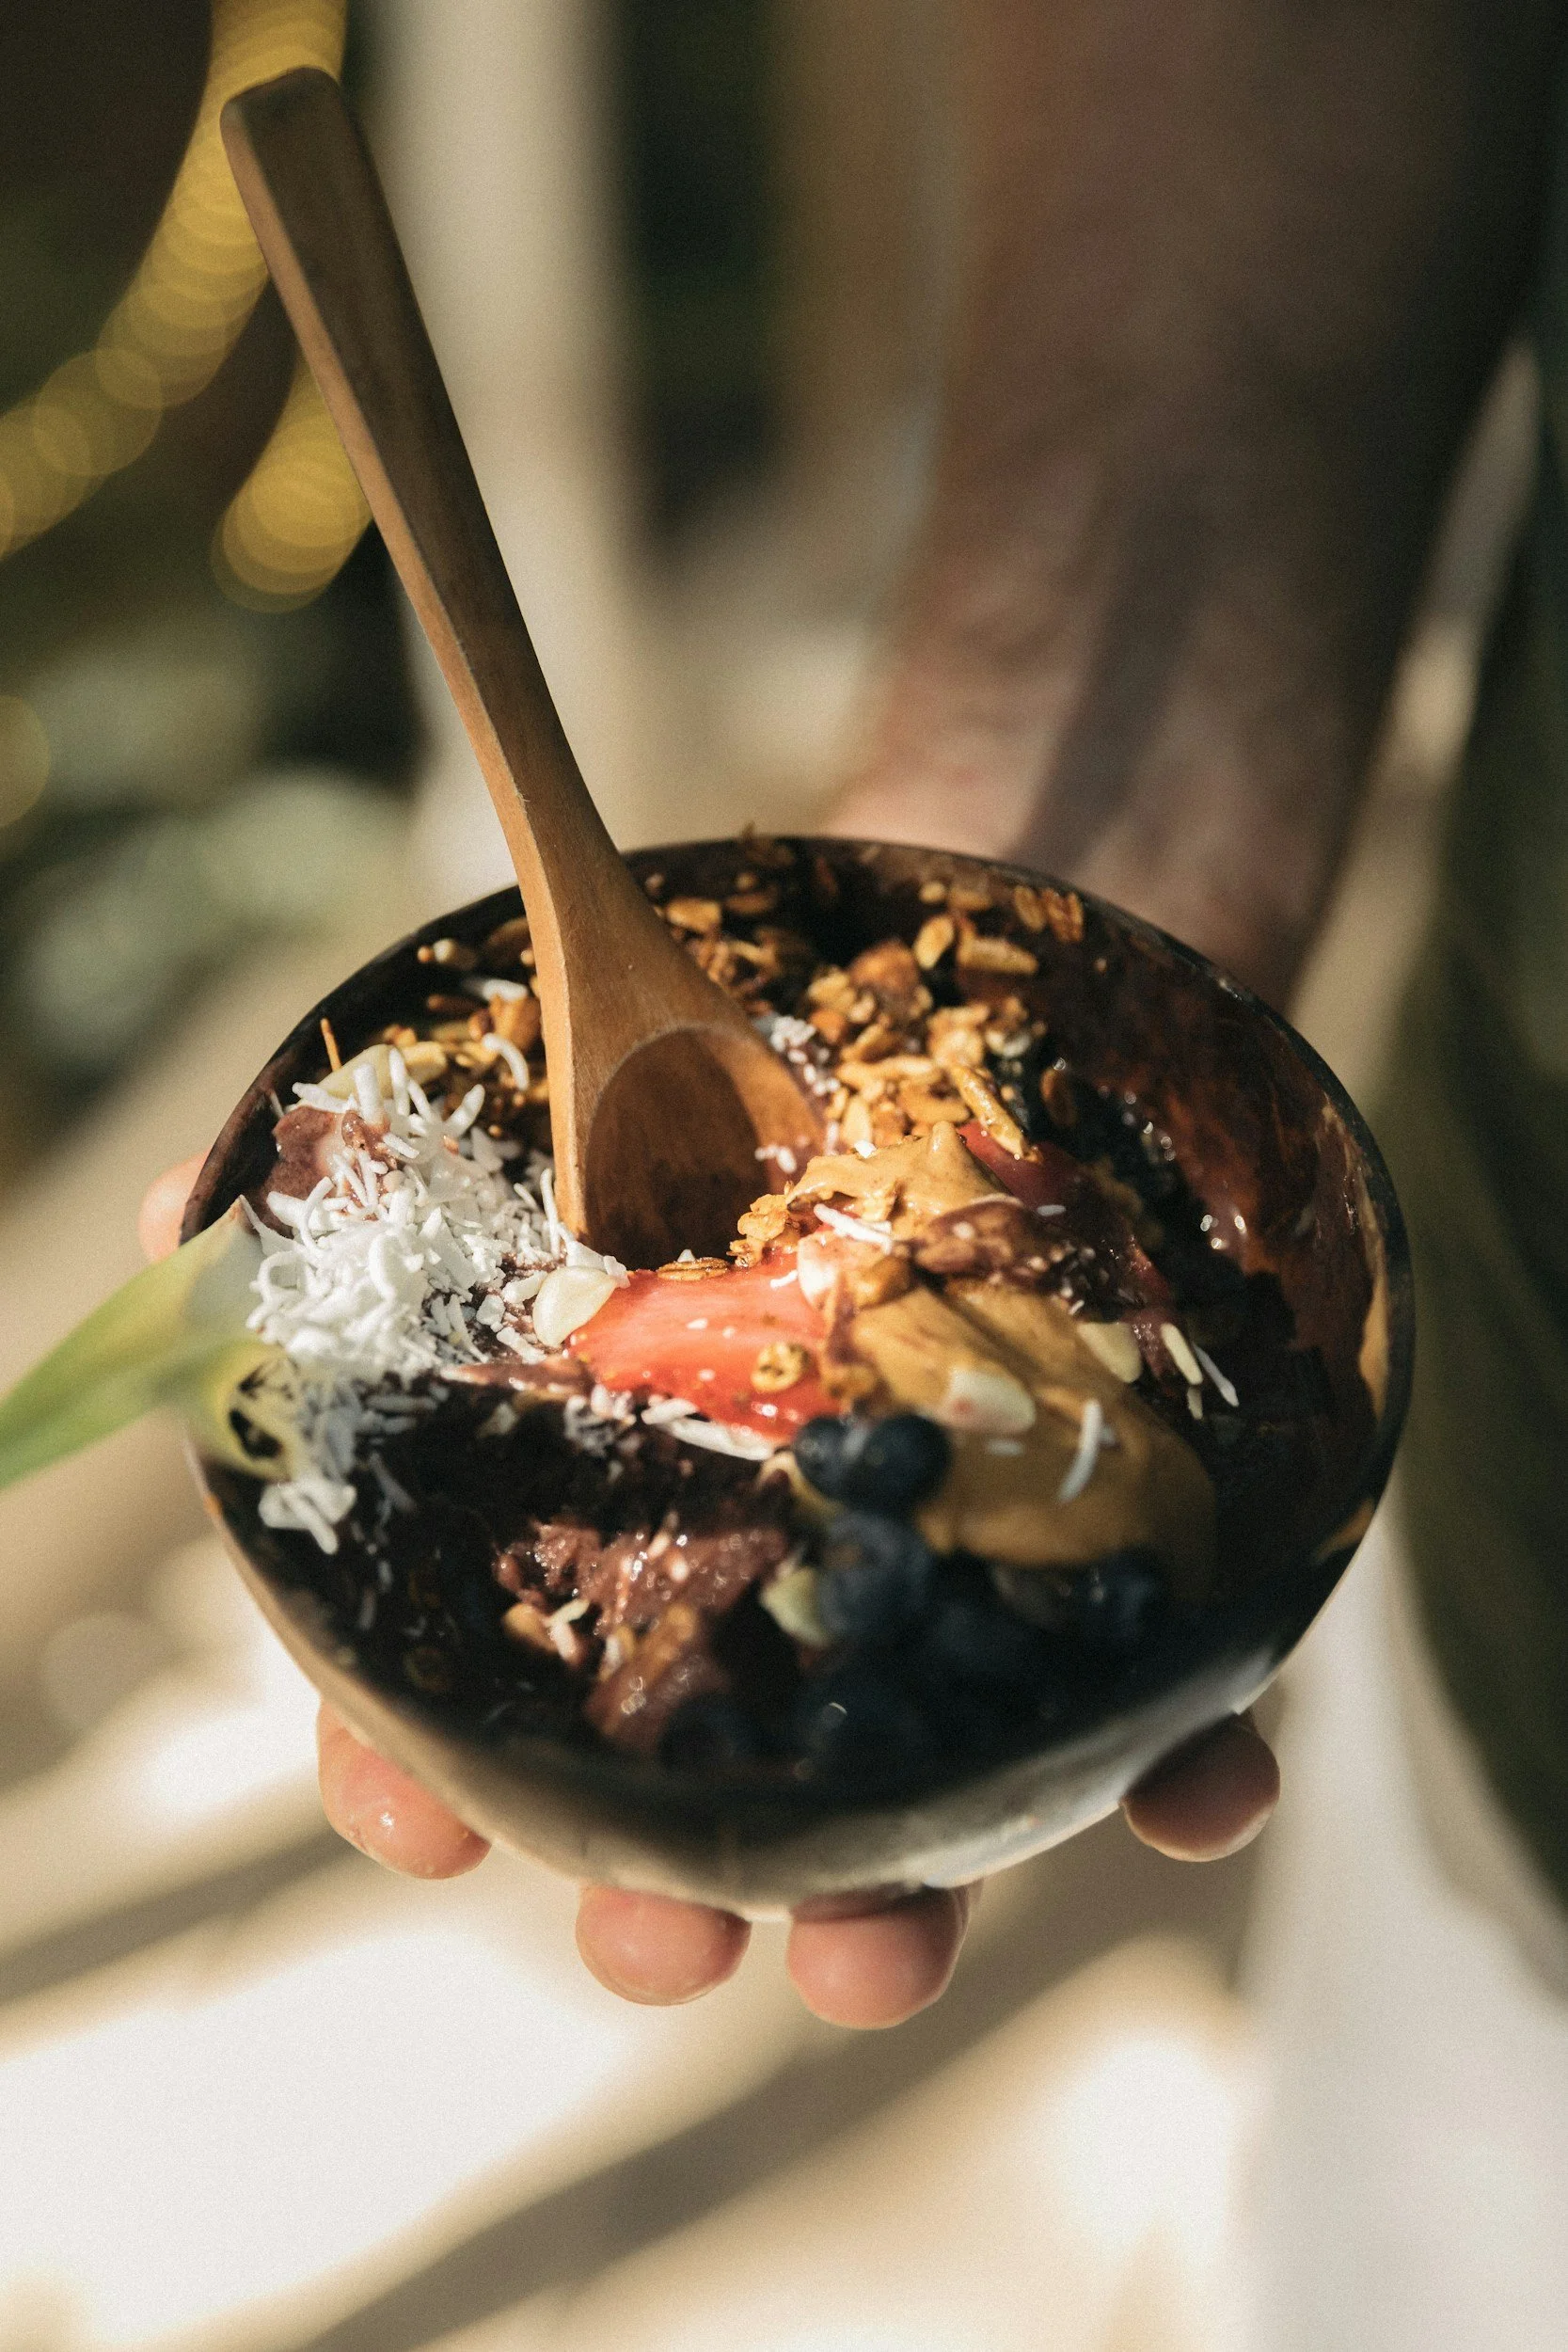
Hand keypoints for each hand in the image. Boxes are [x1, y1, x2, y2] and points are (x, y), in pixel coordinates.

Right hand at [142, 1159, 1277, 2026]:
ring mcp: (944, 1578)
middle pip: (693, 1787)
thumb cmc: (750, 1053)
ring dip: (897, 1902)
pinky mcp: (1117, 1549)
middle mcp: (770, 1571)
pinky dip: (1181, 1764)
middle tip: (655, 1930)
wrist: (1003, 966)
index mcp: (612, 1499)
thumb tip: (171, 1225)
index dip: (418, 1766)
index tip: (418, 1824)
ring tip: (876, 1947)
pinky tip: (1198, 1796)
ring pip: (910, 1794)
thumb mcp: (560, 1069)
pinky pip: (1166, 1690)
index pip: (482, 1670)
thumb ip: (383, 1168)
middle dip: (660, 1894)